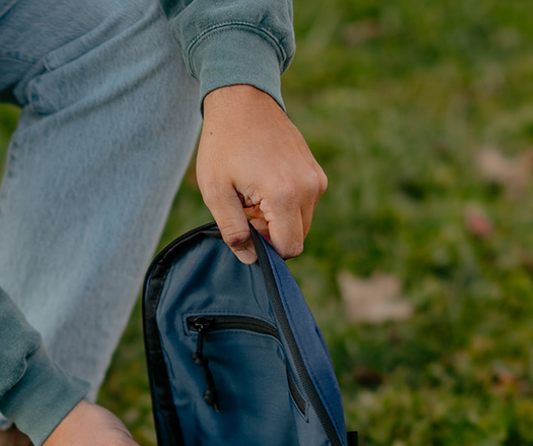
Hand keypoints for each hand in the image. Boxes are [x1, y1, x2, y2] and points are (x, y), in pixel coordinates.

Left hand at [196, 84, 326, 260]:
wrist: (242, 100)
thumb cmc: (223, 145)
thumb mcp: (216, 193)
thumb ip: (233, 231)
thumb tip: (251, 258)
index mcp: (285, 195)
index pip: (289, 248)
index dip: (266, 249)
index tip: (246, 228)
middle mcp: (309, 188)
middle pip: (296, 238)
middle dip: (271, 234)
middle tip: (246, 210)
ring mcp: (316, 179)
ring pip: (300, 223)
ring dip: (277, 220)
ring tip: (253, 195)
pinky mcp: (316, 172)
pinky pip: (304, 205)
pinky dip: (285, 205)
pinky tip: (263, 185)